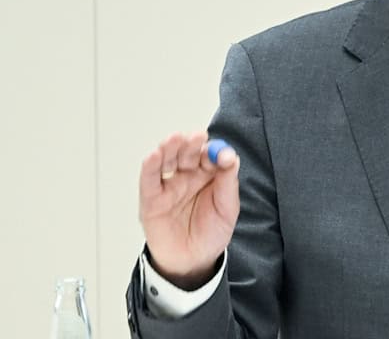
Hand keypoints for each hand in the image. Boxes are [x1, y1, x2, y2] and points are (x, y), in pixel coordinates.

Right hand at [139, 131, 239, 288]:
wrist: (193, 262)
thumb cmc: (211, 233)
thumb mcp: (228, 208)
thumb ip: (228, 182)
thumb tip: (230, 156)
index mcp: (209, 174)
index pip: (211, 155)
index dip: (216, 152)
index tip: (224, 155)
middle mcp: (188, 175)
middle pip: (188, 153)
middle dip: (191, 144)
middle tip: (197, 136)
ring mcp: (169, 185)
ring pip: (167, 160)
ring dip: (170, 148)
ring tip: (175, 139)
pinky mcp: (151, 199)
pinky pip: (149, 180)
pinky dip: (150, 166)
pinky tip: (154, 156)